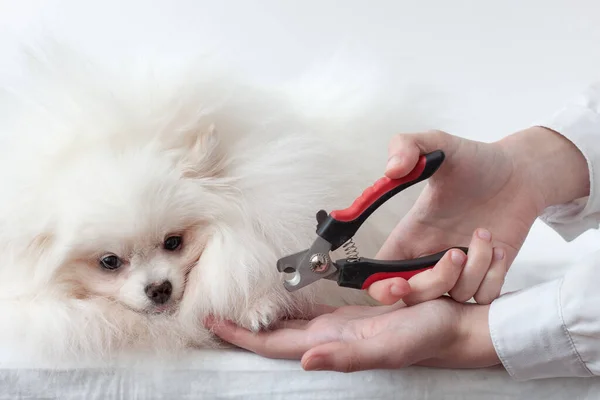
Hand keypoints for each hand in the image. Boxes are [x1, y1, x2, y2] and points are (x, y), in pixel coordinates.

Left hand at [206, 297, 498, 372]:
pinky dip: (289, 308)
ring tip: (238, 307)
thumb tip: (304, 360)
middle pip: (273, 336)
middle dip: (243, 327)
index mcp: (331, 343)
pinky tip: (282, 302)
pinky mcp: (349, 317)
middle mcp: (328, 338)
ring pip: (288, 326)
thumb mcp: (388, 346)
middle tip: (213, 312)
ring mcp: (338, 328)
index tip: (212, 321)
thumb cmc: (425, 336)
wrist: (451, 328)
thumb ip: (346, 357)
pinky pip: (309, 313)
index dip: (242, 335)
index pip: (273, 343)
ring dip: (262, 319)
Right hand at [369, 127, 588, 305]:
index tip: (398, 284)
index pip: (380, 274)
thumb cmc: (477, 162)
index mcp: (410, 234)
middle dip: (433, 284)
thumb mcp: (439, 144)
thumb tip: (390, 170)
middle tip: (455, 253)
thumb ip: (407, 145)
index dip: (382, 288)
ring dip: (473, 269)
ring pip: (454, 297)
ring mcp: (460, 269)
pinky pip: (484, 297)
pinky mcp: (488, 274)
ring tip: (484, 234)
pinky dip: (493, 276)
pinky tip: (498, 248)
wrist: (520, 172)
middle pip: (415, 296)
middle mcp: (430, 256)